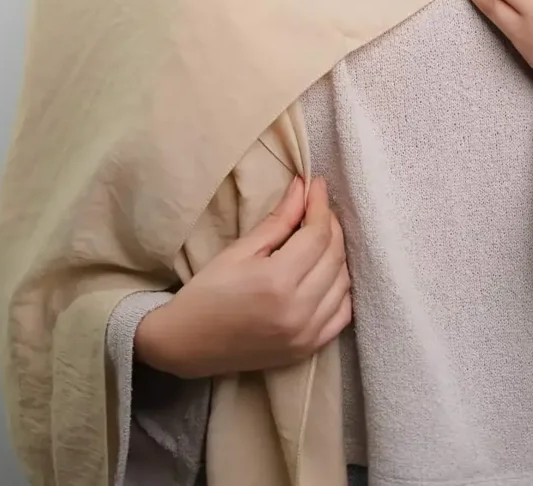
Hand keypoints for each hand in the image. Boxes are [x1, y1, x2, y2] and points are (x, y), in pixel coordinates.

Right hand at [134, 176, 351, 378]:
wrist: (189, 344)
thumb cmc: (208, 292)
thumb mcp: (239, 250)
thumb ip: (278, 220)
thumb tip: (302, 188)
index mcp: (277, 282)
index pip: (317, 235)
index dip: (320, 205)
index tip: (316, 184)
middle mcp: (299, 310)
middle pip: (334, 256)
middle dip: (331, 224)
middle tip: (318, 206)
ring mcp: (307, 334)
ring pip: (343, 283)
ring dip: (337, 254)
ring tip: (320, 236)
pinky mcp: (308, 349)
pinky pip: (342, 314)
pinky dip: (340, 289)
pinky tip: (327, 273)